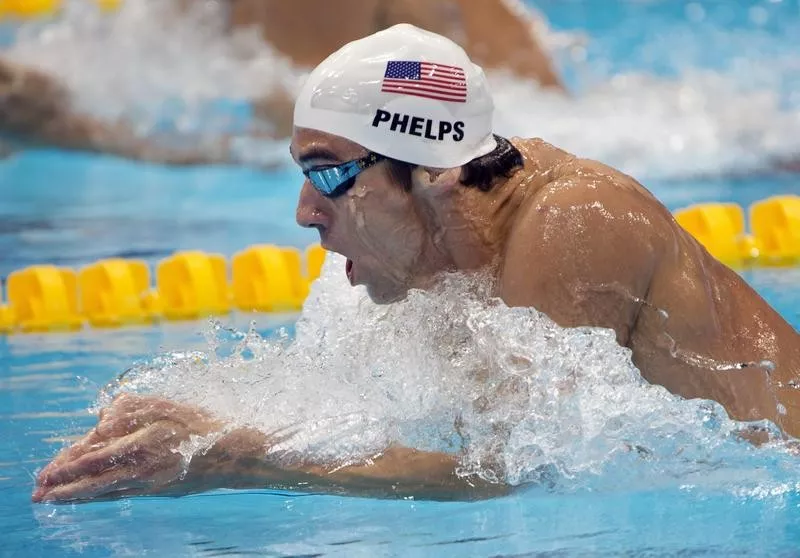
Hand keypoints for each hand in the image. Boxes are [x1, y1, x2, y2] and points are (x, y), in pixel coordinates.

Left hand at [32, 393, 222, 502]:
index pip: (97, 456)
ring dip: (75, 496)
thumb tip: (102, 420)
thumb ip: (134, 409)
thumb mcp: (168, 407)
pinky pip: (120, 495)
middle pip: (94, 479)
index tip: (48, 471)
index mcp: (144, 443)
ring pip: (104, 491)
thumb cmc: (201, 426)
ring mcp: (149, 483)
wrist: (232, 455)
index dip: (70, 464)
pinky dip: (99, 498)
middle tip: (38, 493)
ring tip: (52, 500)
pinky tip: (86, 499)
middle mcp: (142, 468)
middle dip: (64, 486)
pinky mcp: (155, 491)